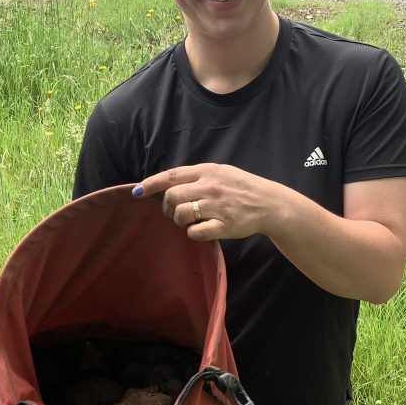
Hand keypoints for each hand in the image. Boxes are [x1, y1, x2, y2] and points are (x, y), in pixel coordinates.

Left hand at [132, 163, 282, 240]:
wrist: (268, 203)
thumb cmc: (241, 187)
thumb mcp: (220, 171)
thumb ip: (197, 176)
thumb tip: (169, 184)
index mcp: (207, 171)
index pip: (171, 176)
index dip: (151, 184)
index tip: (138, 191)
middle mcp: (209, 187)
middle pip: (172, 197)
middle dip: (167, 208)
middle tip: (174, 213)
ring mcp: (216, 207)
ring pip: (181, 215)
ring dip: (179, 221)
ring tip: (188, 221)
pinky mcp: (223, 226)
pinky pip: (195, 233)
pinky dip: (193, 233)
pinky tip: (201, 229)